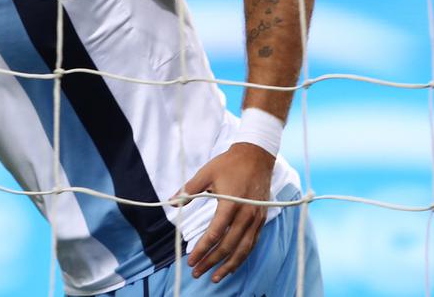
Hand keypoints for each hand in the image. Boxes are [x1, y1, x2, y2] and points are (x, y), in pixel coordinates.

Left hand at [175, 143, 275, 282]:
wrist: (256, 156)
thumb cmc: (230, 164)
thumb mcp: (206, 172)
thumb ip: (188, 189)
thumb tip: (172, 202)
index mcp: (231, 204)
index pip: (215, 234)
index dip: (202, 249)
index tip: (191, 259)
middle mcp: (246, 215)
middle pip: (228, 246)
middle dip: (212, 262)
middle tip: (198, 272)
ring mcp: (255, 219)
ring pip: (243, 249)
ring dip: (229, 265)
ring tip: (215, 277)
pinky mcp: (261, 219)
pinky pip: (252, 243)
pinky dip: (242, 256)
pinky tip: (232, 264)